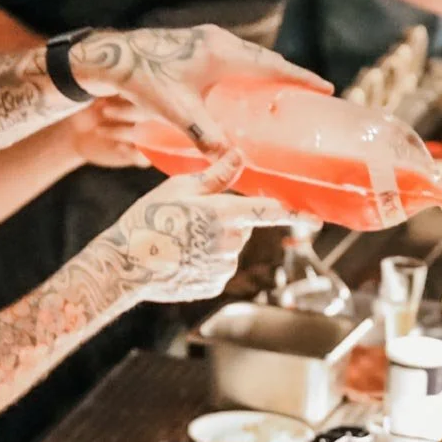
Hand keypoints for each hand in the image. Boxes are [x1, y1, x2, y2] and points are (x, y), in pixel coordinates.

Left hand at [68, 26, 331, 159]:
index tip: (326, 87)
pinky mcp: (196, 45)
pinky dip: (249, 70)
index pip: (272, 66)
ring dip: (268, 72)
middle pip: (264, 59)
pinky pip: (234, 57)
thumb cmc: (143, 82)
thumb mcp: (177, 112)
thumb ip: (206, 137)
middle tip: (311, 94)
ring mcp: (207, 40)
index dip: (300, 78)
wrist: (110, 59)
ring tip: (285, 92)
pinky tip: (247, 88)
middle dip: (289, 76)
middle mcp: (219, 41)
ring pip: (249, 57)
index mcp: (222, 53)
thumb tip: (232, 163)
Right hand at [103, 153, 291, 302]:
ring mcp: (222, 268)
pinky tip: (179, 259)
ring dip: (212, 244)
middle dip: (223, 222)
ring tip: (178, 242)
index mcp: (225, 215)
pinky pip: (216, 269)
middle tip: (188, 221)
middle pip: (240, 228)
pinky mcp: (212, 286)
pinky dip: (203, 264)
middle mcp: (230, 244)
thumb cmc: (148, 219)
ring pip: (228, 249)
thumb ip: (216, 176)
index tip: (316, 219)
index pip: (270, 213)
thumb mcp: (180, 188)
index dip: (296, 214)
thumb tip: (238, 155)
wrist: (125, 265)